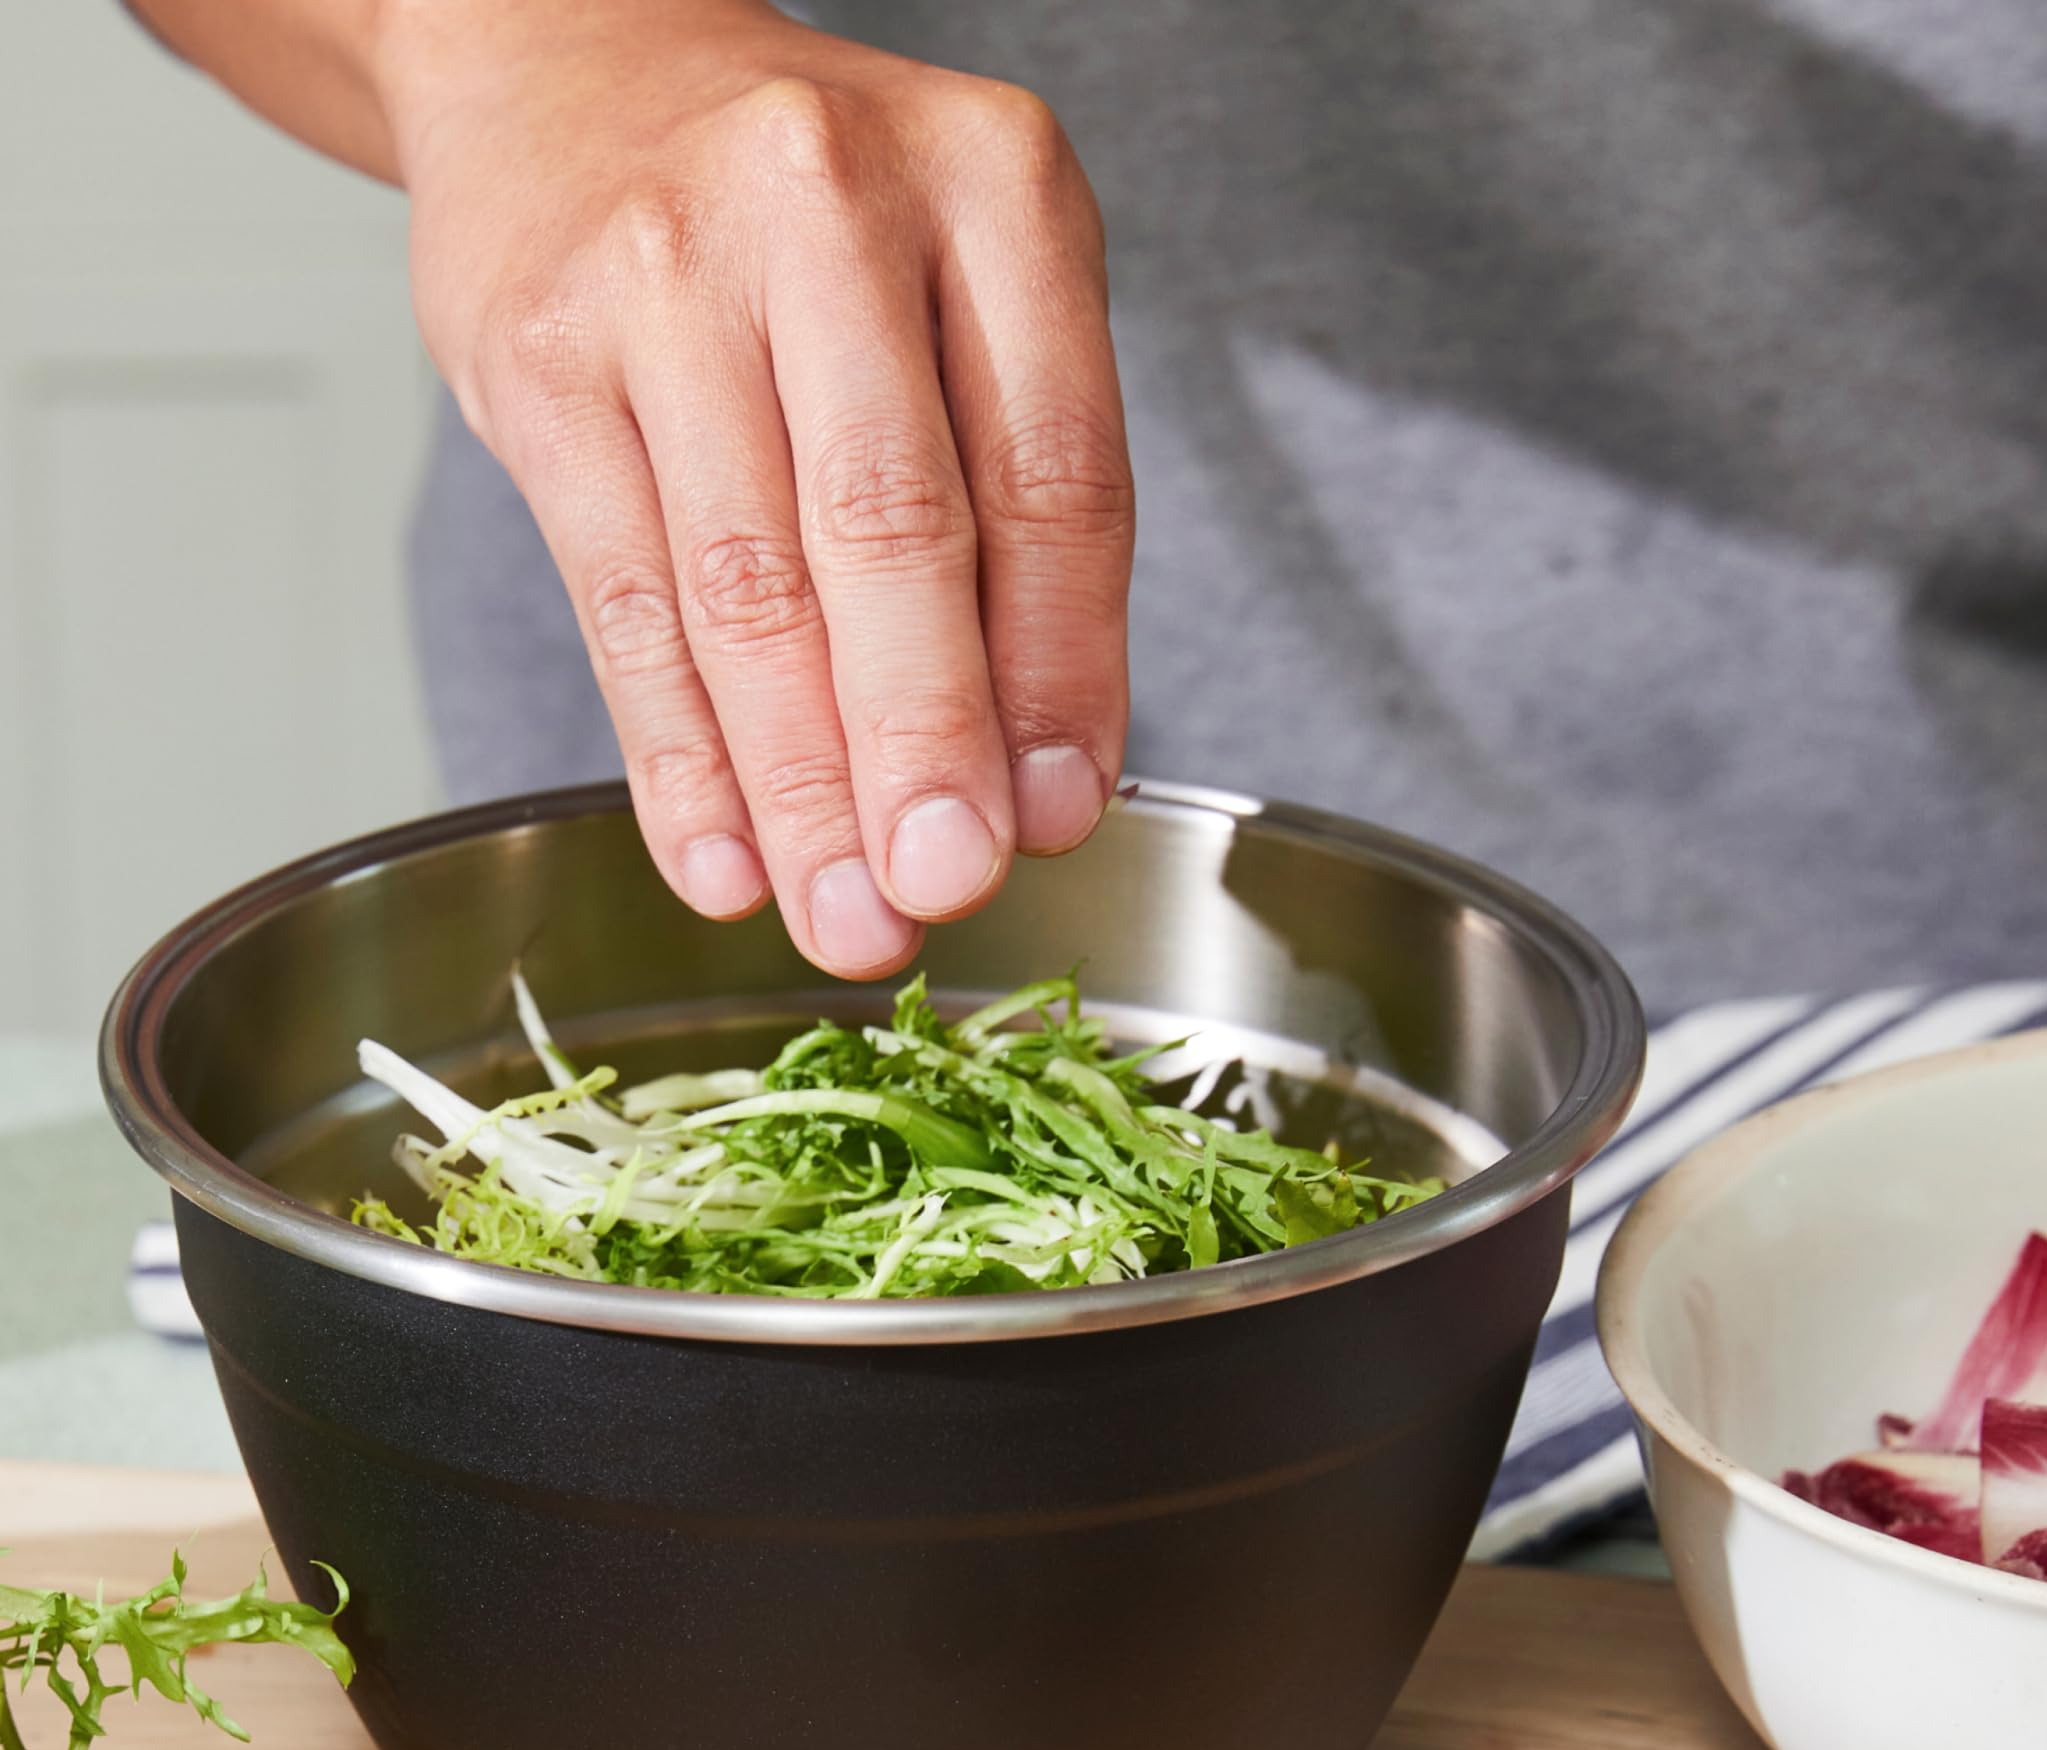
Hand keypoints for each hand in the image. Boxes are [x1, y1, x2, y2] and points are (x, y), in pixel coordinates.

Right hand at [382, 0, 1132, 977]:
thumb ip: (1019, 526)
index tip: (1059, 820)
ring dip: (800, 786)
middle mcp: (827, 209)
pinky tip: (723, 861)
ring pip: (746, 584)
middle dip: (924, 740)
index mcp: (994, 189)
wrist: (578, 66)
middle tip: (947, 888)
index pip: (1050, 476)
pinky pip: (623, 598)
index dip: (1060, 671)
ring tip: (843, 919)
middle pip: (889, 528)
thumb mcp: (968, 311)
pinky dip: (679, 754)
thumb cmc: (819, 233)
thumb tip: (1041, 790)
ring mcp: (661, 273)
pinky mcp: (537, 357)